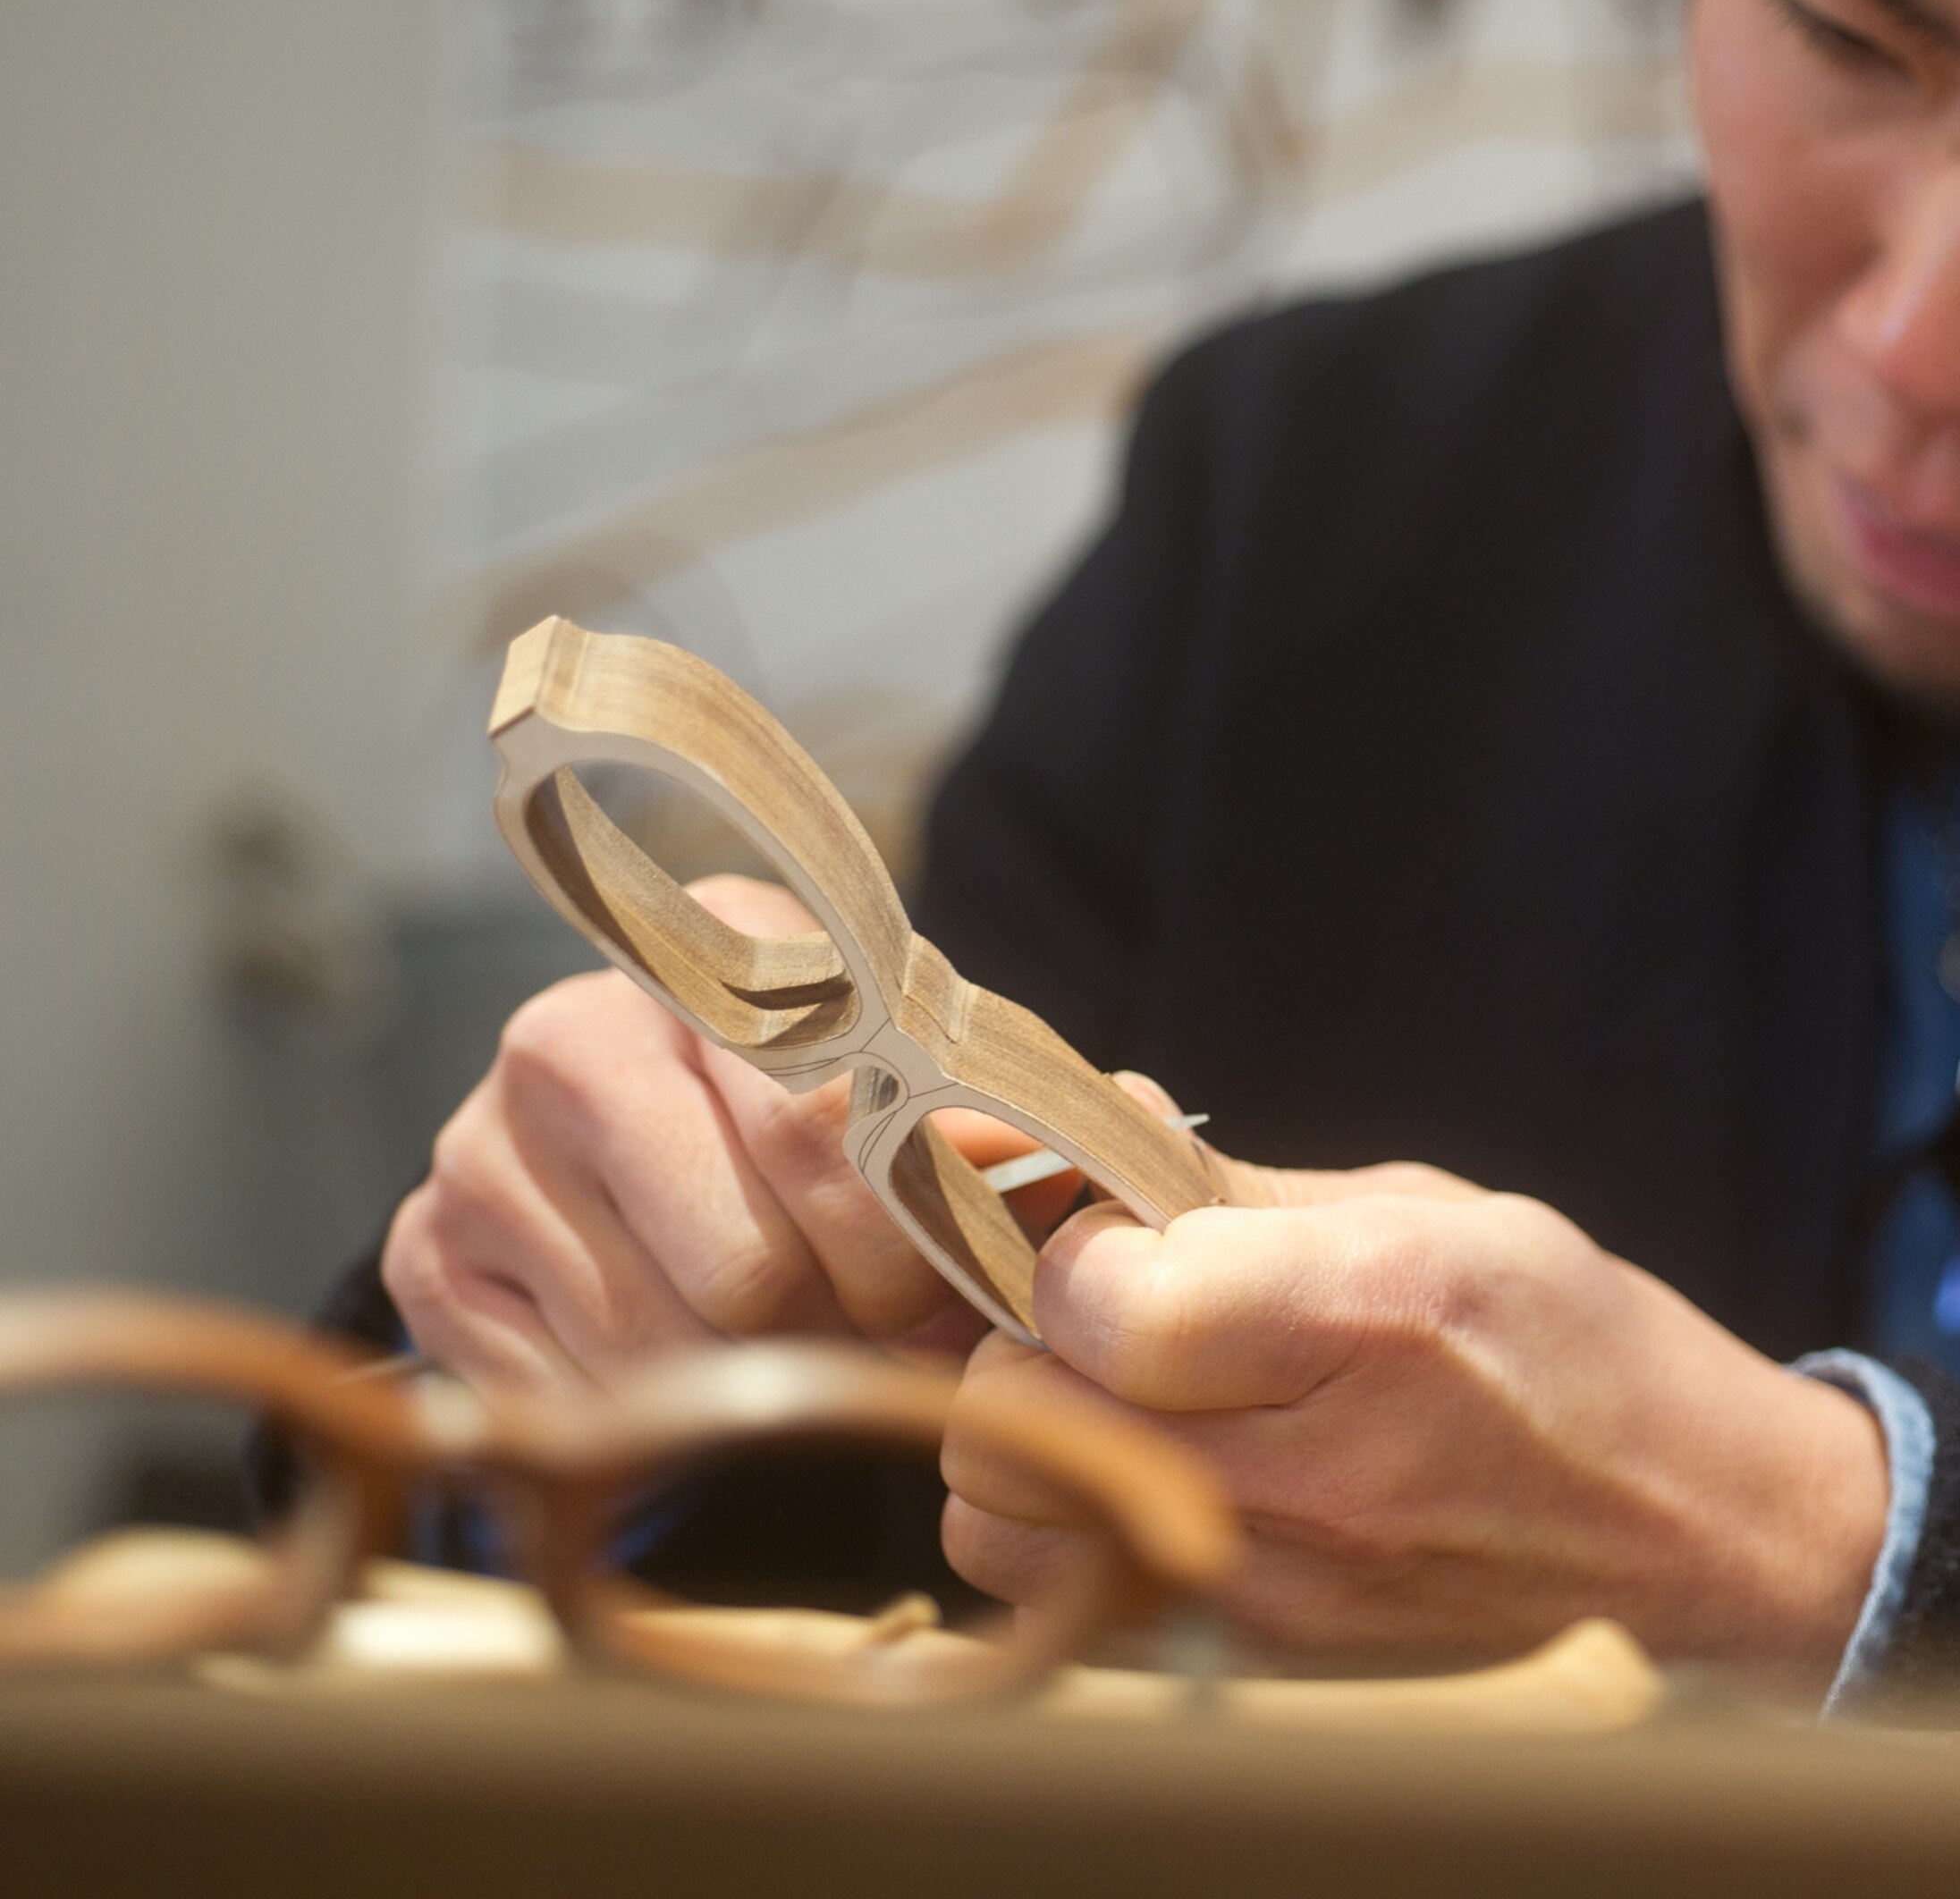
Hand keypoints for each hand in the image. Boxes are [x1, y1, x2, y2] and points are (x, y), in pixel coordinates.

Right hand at [383, 876, 1063, 1391]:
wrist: (642, 1177)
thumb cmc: (824, 1135)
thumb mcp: (930, 1103)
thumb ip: (1027, 1117)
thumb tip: (1135, 1125)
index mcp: (720, 951)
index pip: (820, 1125)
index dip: (899, 1239)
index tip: (934, 1279)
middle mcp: (574, 1029)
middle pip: (743, 1262)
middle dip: (833, 1323)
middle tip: (865, 1322)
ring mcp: (481, 1142)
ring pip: (663, 1343)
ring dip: (750, 1374)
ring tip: (783, 1330)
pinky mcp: (425, 1253)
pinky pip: (574, 1393)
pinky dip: (652, 1407)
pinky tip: (681, 1353)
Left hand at [940, 1150, 1891, 1688]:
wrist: (1698, 1537)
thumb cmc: (1574, 1352)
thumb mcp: (1425, 1214)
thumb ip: (1231, 1184)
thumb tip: (1080, 1124)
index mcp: (1369, 1320)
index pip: (1097, 1299)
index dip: (1069, 1244)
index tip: (1110, 1227)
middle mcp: (1311, 1478)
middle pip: (1016, 1412)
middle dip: (1023, 1335)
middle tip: (1096, 1308)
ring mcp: (1276, 1594)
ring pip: (1003, 1521)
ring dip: (1026, 1439)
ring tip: (1114, 1392)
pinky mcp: (1256, 1661)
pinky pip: (1063, 1598)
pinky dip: (1061, 1528)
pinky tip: (1140, 1471)